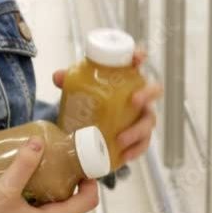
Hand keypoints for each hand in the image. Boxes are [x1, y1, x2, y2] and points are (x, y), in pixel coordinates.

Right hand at [0, 137, 99, 212]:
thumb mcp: (5, 189)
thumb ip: (23, 165)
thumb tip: (38, 142)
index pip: (88, 202)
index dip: (91, 181)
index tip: (82, 164)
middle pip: (71, 203)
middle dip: (68, 181)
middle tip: (57, 160)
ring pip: (54, 209)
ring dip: (51, 189)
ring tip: (38, 169)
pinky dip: (38, 199)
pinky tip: (22, 187)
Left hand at [51, 49, 162, 163]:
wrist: (91, 126)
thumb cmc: (91, 100)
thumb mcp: (78, 89)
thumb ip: (69, 81)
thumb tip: (58, 77)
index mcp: (125, 79)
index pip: (137, 62)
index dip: (140, 56)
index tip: (138, 58)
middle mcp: (138, 95)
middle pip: (153, 90)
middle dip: (147, 94)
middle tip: (134, 101)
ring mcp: (141, 116)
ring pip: (149, 121)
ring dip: (137, 131)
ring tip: (120, 139)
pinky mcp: (138, 137)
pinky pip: (143, 144)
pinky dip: (135, 150)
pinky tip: (124, 155)